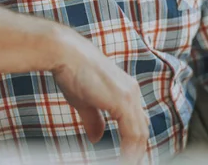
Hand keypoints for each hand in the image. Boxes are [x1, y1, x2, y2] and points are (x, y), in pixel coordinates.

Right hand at [52, 26, 149, 164]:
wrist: (65, 53)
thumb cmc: (71, 70)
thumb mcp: (84, 101)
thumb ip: (94, 120)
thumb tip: (97, 137)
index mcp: (124, 90)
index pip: (136, 122)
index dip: (133, 142)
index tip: (127, 156)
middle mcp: (132, 91)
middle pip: (141, 129)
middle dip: (136, 150)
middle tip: (129, 162)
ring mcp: (130, 94)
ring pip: (140, 133)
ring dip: (134, 153)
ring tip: (126, 164)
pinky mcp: (123, 99)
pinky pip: (133, 132)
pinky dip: (130, 149)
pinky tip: (125, 159)